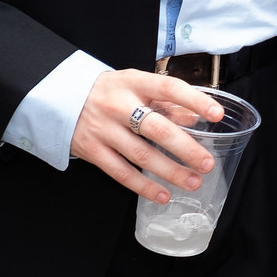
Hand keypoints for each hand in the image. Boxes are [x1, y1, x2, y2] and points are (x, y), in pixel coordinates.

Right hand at [69, 69, 224, 202]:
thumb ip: (165, 100)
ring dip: (170, 171)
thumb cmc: (109, 91)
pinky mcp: (93, 151)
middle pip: (157, 128)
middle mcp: (119, 105)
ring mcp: (104, 130)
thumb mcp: (136, 85)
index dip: (195, 100)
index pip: (169, 88)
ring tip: (192, 182)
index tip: (217, 114)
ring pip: (141, 155)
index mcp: (134, 82)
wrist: (60, 98)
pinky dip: (143, 186)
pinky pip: (121, 172)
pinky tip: (162, 194)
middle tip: (206, 163)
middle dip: (185, 148)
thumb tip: (194, 118)